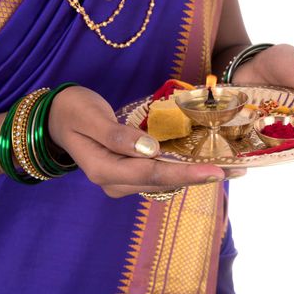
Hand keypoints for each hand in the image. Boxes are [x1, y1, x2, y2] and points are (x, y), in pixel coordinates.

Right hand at [48, 86, 229, 197]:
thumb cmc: (72, 111)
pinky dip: (183, 168)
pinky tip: (203, 162)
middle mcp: (115, 182)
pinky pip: (160, 173)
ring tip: (229, 167)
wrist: (57, 117)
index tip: (217, 171)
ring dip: (195, 174)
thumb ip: (116, 136)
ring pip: (165, 181)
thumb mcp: (89, 117)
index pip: (152, 174)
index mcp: (104, 171)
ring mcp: (123, 180)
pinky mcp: (130, 173)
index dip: (186, 173)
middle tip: (237, 170)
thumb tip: (149, 150)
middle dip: (200, 176)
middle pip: (164, 181)